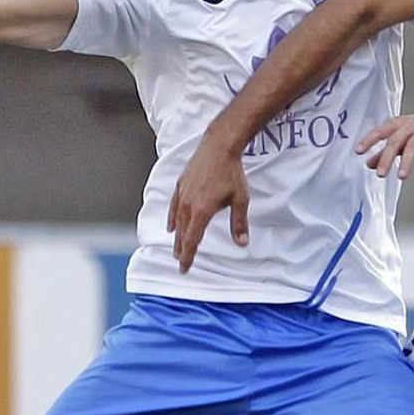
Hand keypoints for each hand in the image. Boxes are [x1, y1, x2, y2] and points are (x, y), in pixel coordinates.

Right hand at [168, 137, 249, 271]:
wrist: (219, 146)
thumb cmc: (230, 172)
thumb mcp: (240, 199)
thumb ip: (239, 223)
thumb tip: (242, 242)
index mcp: (201, 211)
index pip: (192, 240)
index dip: (188, 256)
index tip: (184, 268)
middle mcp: (188, 204)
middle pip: (182, 233)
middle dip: (181, 250)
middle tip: (180, 262)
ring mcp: (182, 194)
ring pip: (176, 221)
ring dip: (176, 237)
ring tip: (176, 248)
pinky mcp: (181, 185)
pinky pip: (173, 206)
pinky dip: (172, 218)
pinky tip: (171, 225)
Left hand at [355, 109, 413, 178]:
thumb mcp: (403, 138)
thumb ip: (387, 151)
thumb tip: (369, 164)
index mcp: (399, 125)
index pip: (380, 132)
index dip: (368, 140)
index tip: (358, 151)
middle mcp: (410, 126)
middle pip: (395, 141)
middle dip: (386, 158)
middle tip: (380, 174)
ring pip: (413, 146)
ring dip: (407, 162)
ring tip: (401, 177)